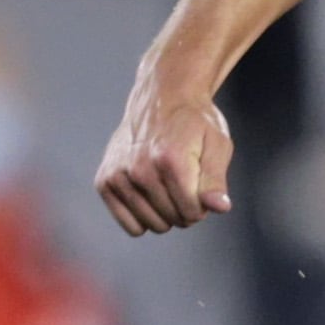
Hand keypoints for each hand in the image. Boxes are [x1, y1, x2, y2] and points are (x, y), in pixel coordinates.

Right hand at [95, 80, 233, 234]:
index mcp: (170, 159)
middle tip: (185, 181)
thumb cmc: (194, 123)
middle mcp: (140, 169)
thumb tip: (219, 208)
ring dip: (166, 213)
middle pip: (174, 219)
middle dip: (186, 208)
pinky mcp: (105, 181)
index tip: (202, 185)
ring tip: (167, 184)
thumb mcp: (217, 145)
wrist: (161, 98)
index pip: (193, 212)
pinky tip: (150, 195)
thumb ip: (216, 180)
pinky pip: (131, 226)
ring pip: (153, 225)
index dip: (204, 204)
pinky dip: (144, 217)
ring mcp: (119, 176)